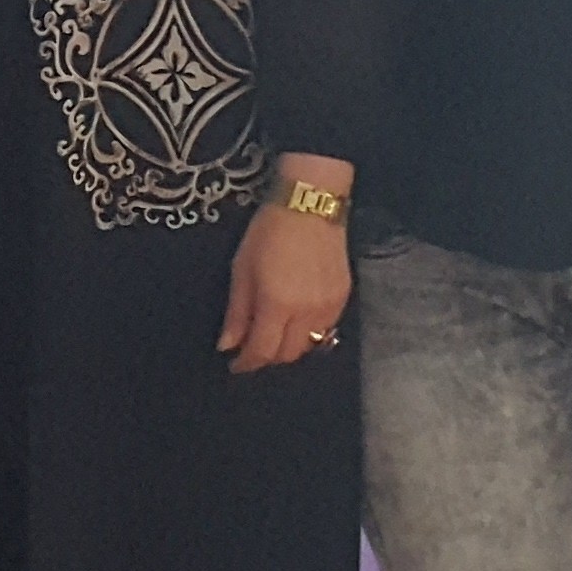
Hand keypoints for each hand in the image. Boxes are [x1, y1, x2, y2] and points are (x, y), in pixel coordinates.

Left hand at [221, 172, 354, 375]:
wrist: (311, 205)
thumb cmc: (268, 232)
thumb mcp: (242, 269)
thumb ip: (237, 312)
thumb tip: (227, 345)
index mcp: (277, 305)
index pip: (262, 350)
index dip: (246, 363)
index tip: (234, 364)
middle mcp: (307, 313)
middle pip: (287, 354)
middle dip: (267, 358)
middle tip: (251, 350)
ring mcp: (329, 307)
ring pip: (309, 346)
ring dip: (288, 348)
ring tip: (273, 337)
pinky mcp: (343, 298)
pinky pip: (325, 330)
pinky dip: (308, 334)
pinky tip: (296, 323)